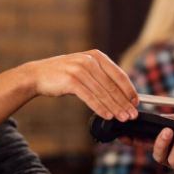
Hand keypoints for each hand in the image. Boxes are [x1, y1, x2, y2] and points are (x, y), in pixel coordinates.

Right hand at [23, 50, 139, 120]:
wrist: (37, 75)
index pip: (119, 74)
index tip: (136, 102)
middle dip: (124, 102)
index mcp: (97, 56)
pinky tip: (107, 116)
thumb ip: (100, 76)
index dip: (129, 89)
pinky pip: (90, 97)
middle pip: (112, 85)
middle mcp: (90, 60)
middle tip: (133, 115)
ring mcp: (80, 70)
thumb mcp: (84, 68)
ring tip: (123, 118)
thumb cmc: (63, 74)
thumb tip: (120, 93)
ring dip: (115, 107)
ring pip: (103, 93)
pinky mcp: (71, 81)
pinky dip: (100, 108)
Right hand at [121, 113, 173, 173]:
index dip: (134, 141)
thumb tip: (154, 119)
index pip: (146, 143)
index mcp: (167, 144)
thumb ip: (171, 120)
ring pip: (173, 160)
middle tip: (167, 131)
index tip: (122, 135)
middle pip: (158, 156)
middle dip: (160, 143)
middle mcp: (172, 157)